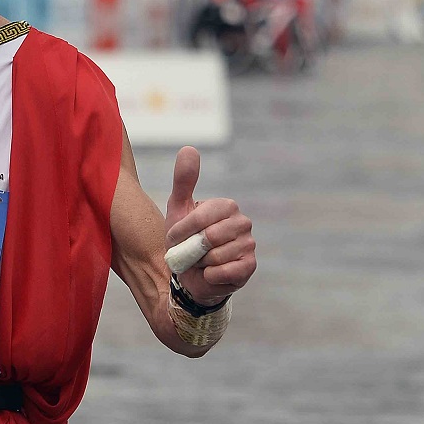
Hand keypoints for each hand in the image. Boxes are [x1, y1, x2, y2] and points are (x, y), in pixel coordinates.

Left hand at [165, 147, 255, 304]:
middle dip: (192, 248)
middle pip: (211, 237)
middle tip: (188, 251)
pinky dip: (210, 275)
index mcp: (227, 206)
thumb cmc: (184, 240)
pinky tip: (209, 273)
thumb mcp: (178, 209)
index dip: (183, 230)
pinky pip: (225, 271)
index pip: (202, 216)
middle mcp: (243, 223)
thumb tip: (189, 148)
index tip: (174, 238)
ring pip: (216, 256)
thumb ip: (183, 181)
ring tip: (200, 262)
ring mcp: (249, 245)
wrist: (189, 276)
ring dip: (200, 263)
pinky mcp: (249, 267)